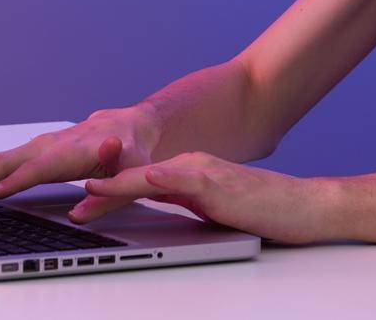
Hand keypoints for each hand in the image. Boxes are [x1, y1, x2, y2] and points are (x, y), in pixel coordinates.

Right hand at [0, 106, 160, 218]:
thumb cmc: (131, 151)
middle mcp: (49, 144)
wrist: (127, 126)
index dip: (16, 180)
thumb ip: (108, 195)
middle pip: (5, 162)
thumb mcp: (132, 173)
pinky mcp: (29, 152)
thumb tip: (79, 214)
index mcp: (74, 150)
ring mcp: (35, 146)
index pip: (39, 167)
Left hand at [69, 150, 334, 244]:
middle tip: (72, 203)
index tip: (75, 199)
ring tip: (85, 194)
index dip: (103, 188)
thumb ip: (180, 200)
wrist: (303, 206)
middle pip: (133, 177)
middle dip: (98, 188)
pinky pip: (181, 181)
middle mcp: (189, 166)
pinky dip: (156, 181)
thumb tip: (149, 204)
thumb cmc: (262, 211)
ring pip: (148, 177)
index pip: (135, 180)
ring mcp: (202, 172)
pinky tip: (141, 180)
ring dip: (115, 185)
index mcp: (186, 172)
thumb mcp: (209, 207)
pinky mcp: (218, 184)